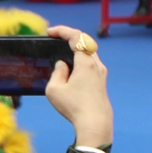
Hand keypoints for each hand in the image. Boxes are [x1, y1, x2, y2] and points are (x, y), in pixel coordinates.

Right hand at [42, 26, 110, 149]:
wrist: (95, 121)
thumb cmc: (74, 106)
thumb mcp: (55, 89)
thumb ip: (57, 72)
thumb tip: (63, 64)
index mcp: (86, 63)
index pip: (77, 37)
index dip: (63, 31)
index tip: (50, 32)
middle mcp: (96, 64)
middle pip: (85, 43)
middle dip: (69, 38)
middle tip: (54, 39)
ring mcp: (101, 72)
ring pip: (89, 53)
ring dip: (75, 49)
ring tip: (60, 53)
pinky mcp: (101, 81)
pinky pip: (90, 63)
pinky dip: (80, 59)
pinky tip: (71, 67)